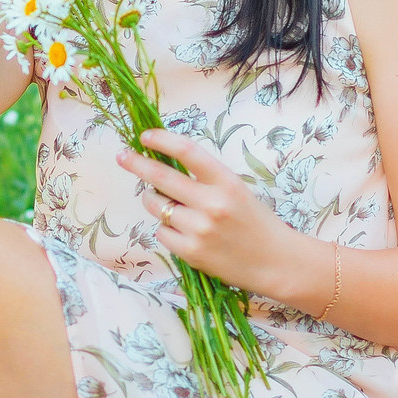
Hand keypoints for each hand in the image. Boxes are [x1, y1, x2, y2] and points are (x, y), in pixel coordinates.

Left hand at [120, 129, 312, 298]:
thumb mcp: (236, 190)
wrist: (276, 262)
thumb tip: (162, 165)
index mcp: (226, 182)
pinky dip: (166, 230)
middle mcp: (212, 203)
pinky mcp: (191, 252)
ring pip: (156, 206)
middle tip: (122, 156)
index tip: (145, 136)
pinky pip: (161, 233)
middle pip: (161, 177)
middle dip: (137, 164)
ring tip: (171, 207)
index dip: (162, 140)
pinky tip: (185, 233)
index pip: (187, 152)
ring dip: (155, 202)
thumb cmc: (254, 222)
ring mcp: (199, 229)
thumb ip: (204, 179)